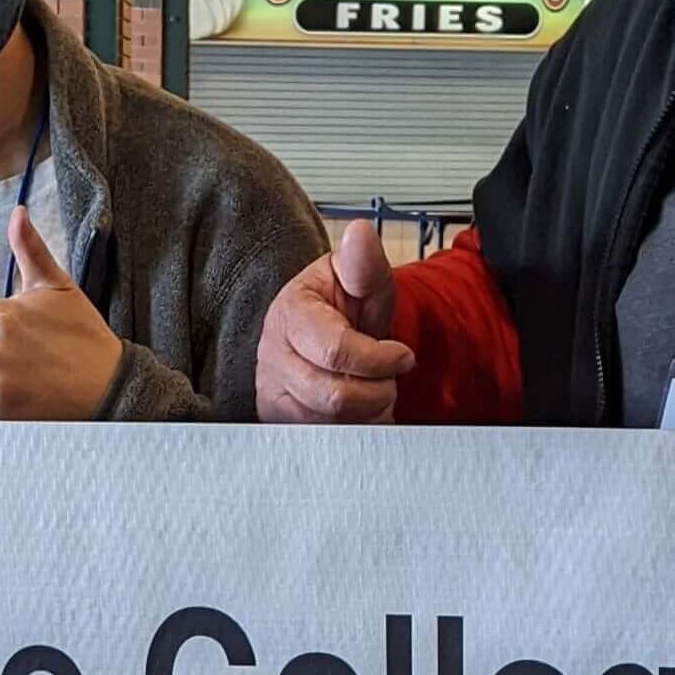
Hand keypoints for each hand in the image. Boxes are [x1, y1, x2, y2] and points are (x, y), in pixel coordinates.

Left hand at [0, 212, 121, 419]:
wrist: (109, 386)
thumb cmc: (84, 336)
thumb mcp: (60, 287)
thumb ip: (30, 250)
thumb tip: (17, 213)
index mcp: (1, 316)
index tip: (24, 330)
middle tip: (30, 354)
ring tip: (29, 375)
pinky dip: (0, 401)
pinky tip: (27, 393)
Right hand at [255, 219, 415, 424]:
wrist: (326, 336)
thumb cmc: (343, 309)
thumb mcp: (359, 280)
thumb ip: (363, 262)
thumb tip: (359, 233)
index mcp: (291, 313)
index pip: (335, 351)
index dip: (379, 358)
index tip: (402, 355)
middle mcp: (272, 355)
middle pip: (333, 396)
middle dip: (376, 390)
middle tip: (388, 377)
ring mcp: (272, 392)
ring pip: (331, 425)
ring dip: (366, 411)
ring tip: (372, 388)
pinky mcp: (278, 422)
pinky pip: (324, 441)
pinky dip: (353, 429)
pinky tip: (358, 408)